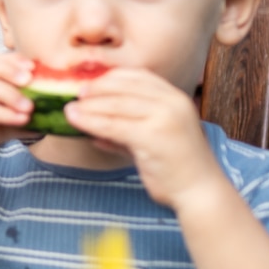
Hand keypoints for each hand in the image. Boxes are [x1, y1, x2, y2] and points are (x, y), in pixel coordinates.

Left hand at [60, 68, 224, 212]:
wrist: (200, 192)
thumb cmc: (176, 167)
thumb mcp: (152, 137)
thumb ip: (126, 125)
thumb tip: (90, 120)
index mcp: (175, 97)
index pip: (136, 75)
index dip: (108, 78)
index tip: (88, 85)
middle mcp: (172, 101)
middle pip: (123, 86)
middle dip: (95, 89)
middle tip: (74, 95)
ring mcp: (164, 117)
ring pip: (115, 104)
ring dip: (88, 107)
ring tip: (68, 110)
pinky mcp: (153, 136)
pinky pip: (113, 125)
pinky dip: (91, 123)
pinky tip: (77, 124)